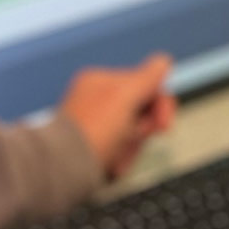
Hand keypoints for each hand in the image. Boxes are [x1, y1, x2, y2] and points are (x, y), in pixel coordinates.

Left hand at [59, 54, 175, 179]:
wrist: (66, 167)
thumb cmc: (93, 130)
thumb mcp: (125, 96)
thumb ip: (147, 77)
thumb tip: (163, 61)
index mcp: (99, 81)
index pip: (143, 84)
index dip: (159, 103)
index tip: (163, 123)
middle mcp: (95, 100)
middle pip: (140, 111)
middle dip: (145, 127)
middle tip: (135, 137)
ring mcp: (94, 124)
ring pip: (132, 133)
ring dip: (134, 146)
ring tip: (120, 154)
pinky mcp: (94, 147)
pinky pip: (120, 151)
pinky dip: (123, 158)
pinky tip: (114, 164)